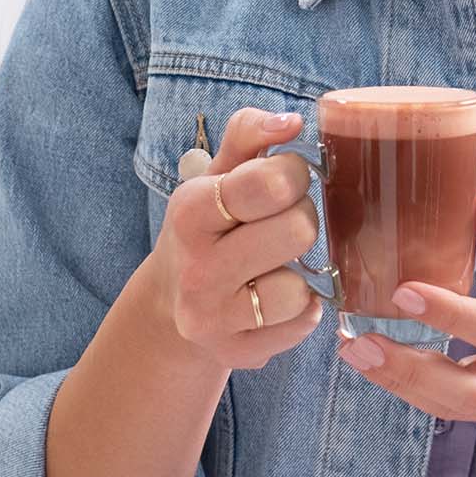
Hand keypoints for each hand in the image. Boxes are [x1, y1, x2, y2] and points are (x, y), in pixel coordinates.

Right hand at [145, 107, 326, 370]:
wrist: (172, 302)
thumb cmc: (210, 223)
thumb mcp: (219, 171)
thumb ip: (250, 132)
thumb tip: (291, 121)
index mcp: (189, 212)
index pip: (268, 183)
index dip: (293, 173)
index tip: (287, 176)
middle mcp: (196, 269)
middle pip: (297, 230)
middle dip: (302, 217)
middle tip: (283, 219)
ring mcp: (214, 318)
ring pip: (300, 287)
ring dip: (301, 270)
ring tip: (277, 262)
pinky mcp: (237, 354)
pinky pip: (303, 324)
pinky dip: (302, 307)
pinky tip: (277, 295)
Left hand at [335, 192, 475, 420]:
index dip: (452, 314)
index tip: (404, 290)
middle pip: (472, 392)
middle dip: (411, 372)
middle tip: (359, 344)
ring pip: (454, 409)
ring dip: (399, 384)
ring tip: (352, 351)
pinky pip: (449, 409)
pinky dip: (408, 389)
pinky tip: (373, 361)